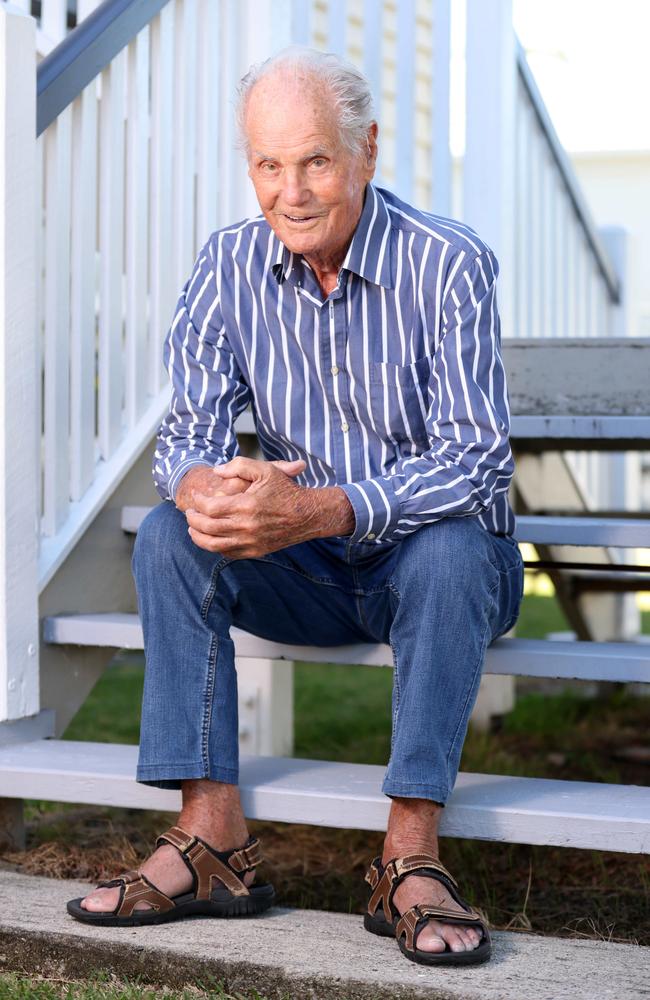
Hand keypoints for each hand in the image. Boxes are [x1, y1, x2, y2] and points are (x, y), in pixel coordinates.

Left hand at [185, 456, 353, 556]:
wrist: (307, 515)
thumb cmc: (286, 490)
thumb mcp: (265, 470)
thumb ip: (238, 466)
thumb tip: (216, 471)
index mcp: (246, 505)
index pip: (209, 507)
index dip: (197, 502)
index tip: (195, 497)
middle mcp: (246, 527)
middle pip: (206, 528)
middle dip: (193, 520)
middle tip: (189, 513)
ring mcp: (250, 542)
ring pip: (213, 545)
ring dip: (198, 537)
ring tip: (193, 528)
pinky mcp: (255, 552)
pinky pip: (227, 553)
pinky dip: (214, 546)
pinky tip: (211, 537)